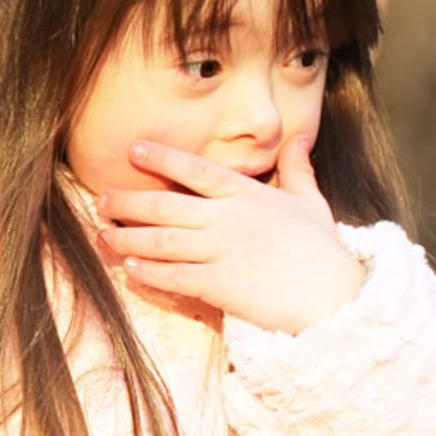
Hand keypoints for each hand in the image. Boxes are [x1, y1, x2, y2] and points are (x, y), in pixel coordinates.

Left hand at [96, 136, 364, 332]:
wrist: (334, 298)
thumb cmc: (321, 251)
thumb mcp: (311, 203)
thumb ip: (297, 168)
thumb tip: (298, 136)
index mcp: (247, 196)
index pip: (196, 169)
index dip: (162, 158)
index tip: (133, 149)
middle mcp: (228, 219)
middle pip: (165, 205)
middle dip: (127, 202)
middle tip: (101, 200)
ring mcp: (221, 251)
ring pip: (161, 240)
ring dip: (126, 238)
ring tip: (102, 236)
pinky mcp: (219, 284)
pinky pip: (173, 275)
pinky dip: (148, 271)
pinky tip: (128, 267)